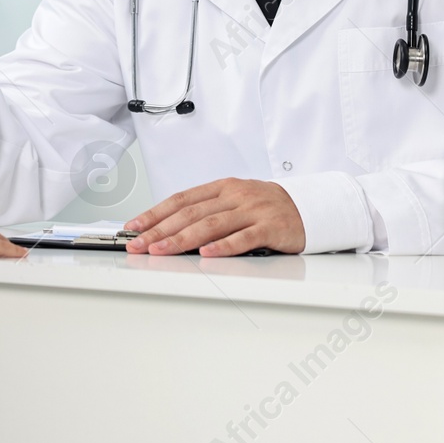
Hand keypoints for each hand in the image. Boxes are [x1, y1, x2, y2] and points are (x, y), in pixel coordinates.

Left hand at [122, 178, 305, 256]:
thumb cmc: (266, 207)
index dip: (154, 213)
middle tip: (138, 244)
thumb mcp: (234, 201)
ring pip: (211, 224)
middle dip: (159, 229)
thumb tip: (168, 228)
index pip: (180, 200)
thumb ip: (206, 212)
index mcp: (221, 188)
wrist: (310, 206)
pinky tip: (206, 254)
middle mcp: (234, 196)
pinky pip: (244, 237)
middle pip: (190, 213)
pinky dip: (223, 246)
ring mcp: (253, 210)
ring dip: (182, 239)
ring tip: (161, 250)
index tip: (133, 227)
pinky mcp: (270, 227)